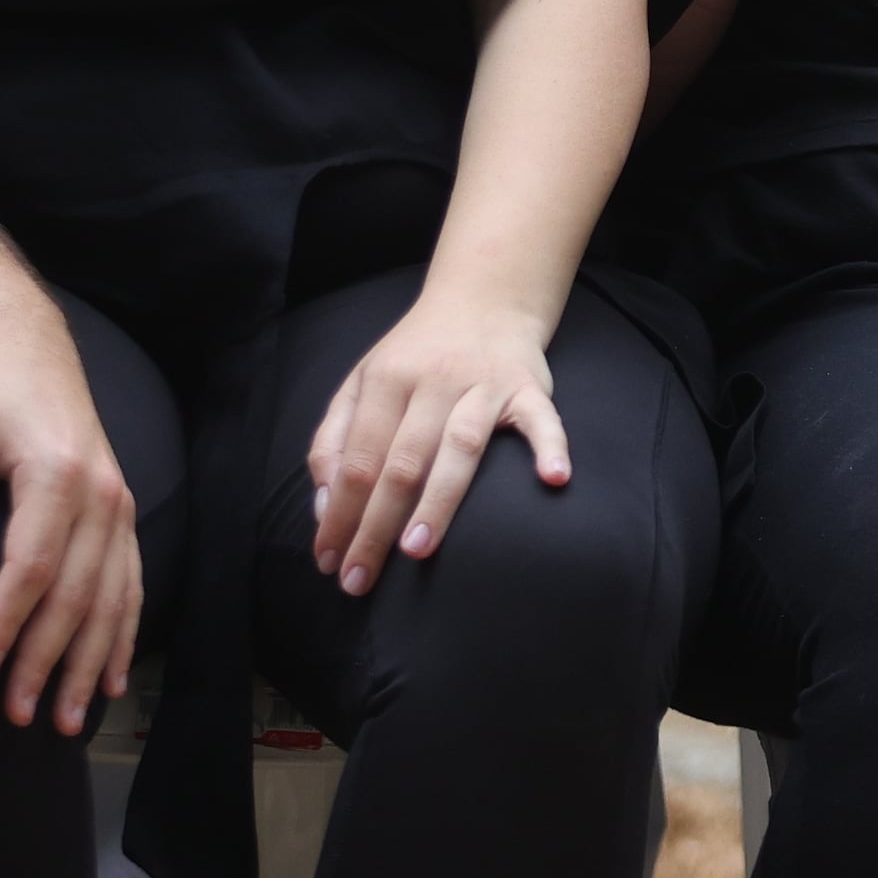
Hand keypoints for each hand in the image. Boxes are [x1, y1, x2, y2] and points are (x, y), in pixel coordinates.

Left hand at [0, 302, 140, 733]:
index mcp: (56, 470)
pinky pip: (131, 581)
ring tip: (64, 720)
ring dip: (90, 661)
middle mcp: (101, 491)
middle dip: (49, 659)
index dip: (9, 621)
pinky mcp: (120, 509)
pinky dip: (122, 633)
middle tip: (18, 715)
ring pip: (112, 597)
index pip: (33, 564)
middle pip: (77, 593)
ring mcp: (119, 501)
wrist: (25, 340)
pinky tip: (108, 677)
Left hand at [306, 285, 565, 587]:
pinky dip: (549, 446)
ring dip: (438, 498)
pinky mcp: (527, 388)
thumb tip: (324, 504)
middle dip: (376, 524)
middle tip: (360, 579)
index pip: (357, 458)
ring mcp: (483, 384)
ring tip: (417, 549)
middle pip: (400, 462)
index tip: (329, 561)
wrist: (483, 298)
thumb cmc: (415, 355)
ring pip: (459, 446)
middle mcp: (433, 380)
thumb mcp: (362, 383)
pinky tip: (553, 478)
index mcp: (386, 380)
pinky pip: (541, 418)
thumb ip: (333, 439)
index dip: (340, 512)